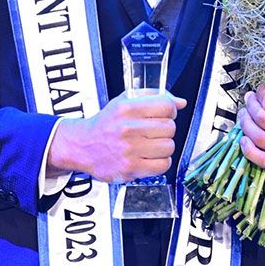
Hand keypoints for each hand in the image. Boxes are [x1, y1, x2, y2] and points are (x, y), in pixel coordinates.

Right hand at [47, 90, 186, 182]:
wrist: (83, 146)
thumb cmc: (106, 124)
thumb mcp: (124, 101)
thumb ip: (153, 96)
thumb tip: (180, 102)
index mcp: (127, 108)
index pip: (166, 105)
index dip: (170, 110)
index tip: (165, 114)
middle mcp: (128, 128)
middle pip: (170, 127)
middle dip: (166, 129)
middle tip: (154, 131)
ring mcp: (129, 150)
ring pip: (169, 146)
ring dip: (164, 146)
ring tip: (151, 145)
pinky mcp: (131, 168)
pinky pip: (163, 165)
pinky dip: (161, 162)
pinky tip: (150, 157)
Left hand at [238, 77, 264, 181]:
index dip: (261, 94)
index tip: (260, 89)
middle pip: (261, 119)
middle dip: (251, 105)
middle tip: (249, 99)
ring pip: (258, 138)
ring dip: (246, 124)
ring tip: (244, 114)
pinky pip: (263, 161)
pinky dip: (249, 151)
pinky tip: (244, 140)